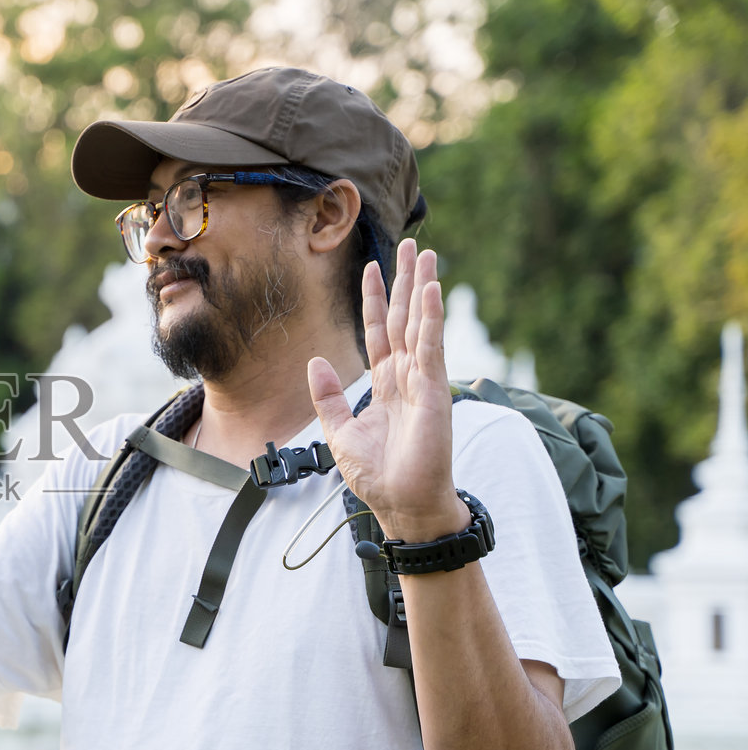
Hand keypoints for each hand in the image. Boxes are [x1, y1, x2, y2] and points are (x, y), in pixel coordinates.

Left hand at [307, 239, 468, 540]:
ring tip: (426, 253)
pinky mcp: (434, 391)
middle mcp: (406, 376)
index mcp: (384, 384)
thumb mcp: (339, 431)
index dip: (374, 299)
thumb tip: (315, 361)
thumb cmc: (377, 474)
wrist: (400, 504)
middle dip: (405, 281)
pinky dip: (431, 318)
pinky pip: (430, 347)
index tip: (372, 268)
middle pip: (403, 318)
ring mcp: (422, 381)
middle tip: (413, 245)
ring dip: (423, 288)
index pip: (377, 331)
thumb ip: (329, 395)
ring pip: (420, 324)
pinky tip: (431, 291)